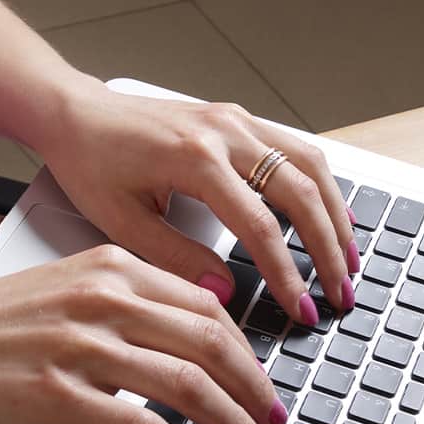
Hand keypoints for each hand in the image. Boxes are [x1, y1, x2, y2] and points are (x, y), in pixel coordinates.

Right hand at [0, 245, 287, 423]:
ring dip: (233, 422)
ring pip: (188, 384)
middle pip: (211, 342)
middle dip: (255, 388)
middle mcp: (103, 299)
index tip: (261, 379)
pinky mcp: (61, 395)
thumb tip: (194, 327)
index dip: (247, 349)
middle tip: (272, 418)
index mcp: (111, 266)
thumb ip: (130, 297)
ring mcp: (83, 346)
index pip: (207, 305)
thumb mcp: (67, 284)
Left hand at [31, 81, 358, 324]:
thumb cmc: (90, 163)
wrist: (76, 114)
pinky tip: (331, 214)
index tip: (300, 309)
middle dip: (327, 249)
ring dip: (336, 215)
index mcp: (195, 158)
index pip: (259, 226)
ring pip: (309, 165)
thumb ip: (175, 258)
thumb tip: (225, 294)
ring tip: (348, 260)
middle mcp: (225, 132)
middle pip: (300, 192)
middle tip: (339, 294)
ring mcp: (236, 119)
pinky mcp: (237, 118)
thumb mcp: (121, 222)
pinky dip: (320, 184)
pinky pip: (295, 149)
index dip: (285, 274)